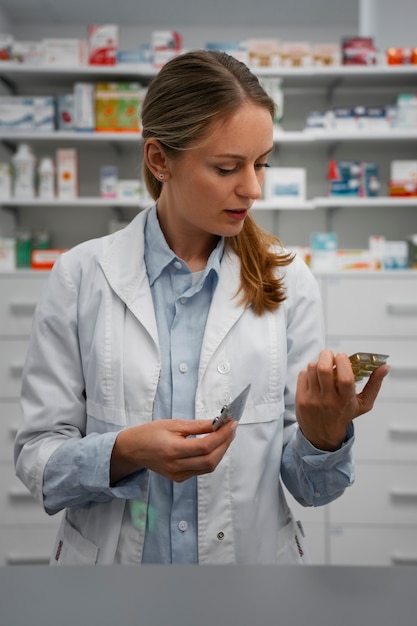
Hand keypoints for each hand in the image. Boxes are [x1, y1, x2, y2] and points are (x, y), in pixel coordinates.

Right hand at [110, 418, 236, 484]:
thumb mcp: (173, 424)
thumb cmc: (150, 433)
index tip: (231, 423)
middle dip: (225, 444)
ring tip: (226, 435)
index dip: (222, 435)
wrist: (133, 450)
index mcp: (173, 450)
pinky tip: (214, 446)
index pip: (205, 446)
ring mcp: (178, 475)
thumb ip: (198, 425)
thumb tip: (219, 422)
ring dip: (221, 451)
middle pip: (210, 460)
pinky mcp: (180, 478)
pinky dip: (211, 458)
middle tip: (232, 429)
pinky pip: (201, 470)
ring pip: (209, 467)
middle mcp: (176, 466)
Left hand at [295, 349, 389, 450]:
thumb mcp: (363, 404)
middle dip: (327, 355)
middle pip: (323, 369)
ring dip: (318, 362)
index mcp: (345, 400)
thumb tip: (385, 367)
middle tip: (330, 355)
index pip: (345, 378)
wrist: (322, 434)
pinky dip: (308, 371)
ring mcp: (312, 400)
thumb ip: (374, 384)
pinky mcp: (300, 399)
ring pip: (311, 369)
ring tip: (322, 367)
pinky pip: (302, 375)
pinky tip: (314, 377)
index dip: (343, 362)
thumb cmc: (344, 415)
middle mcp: (328, 400)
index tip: (342, 356)